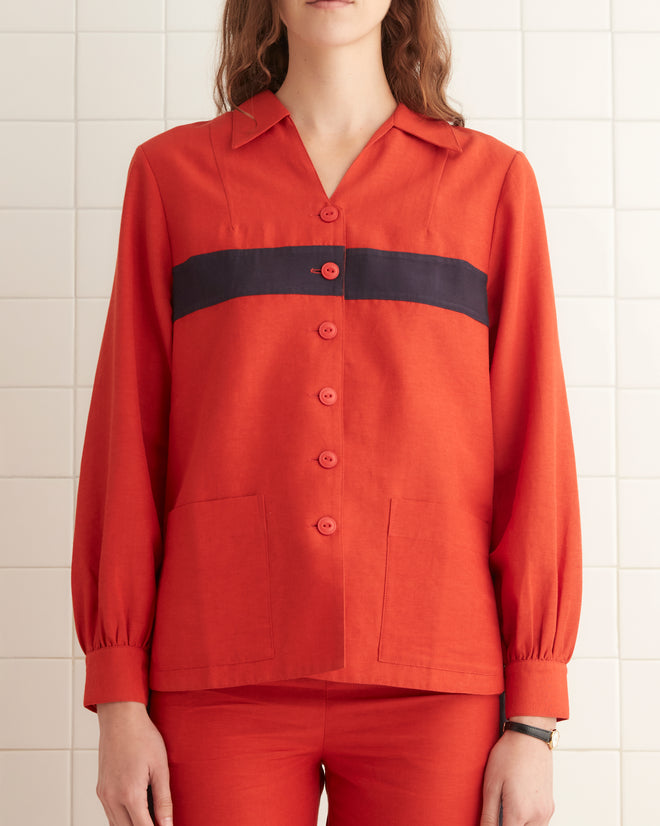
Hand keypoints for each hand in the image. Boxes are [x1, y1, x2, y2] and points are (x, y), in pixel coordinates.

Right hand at [96, 701, 173, 825]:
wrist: (120, 718)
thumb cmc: (142, 737)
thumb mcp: (160, 767)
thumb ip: (163, 800)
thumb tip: (168, 824)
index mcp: (129, 794)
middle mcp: (112, 798)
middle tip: (160, 823)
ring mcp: (104, 794)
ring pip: (116, 825)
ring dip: (132, 825)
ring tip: (150, 817)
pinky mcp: (101, 789)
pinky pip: (110, 814)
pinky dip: (122, 818)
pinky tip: (137, 811)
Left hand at [480, 723, 553, 825]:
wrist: (530, 736)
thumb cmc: (509, 755)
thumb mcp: (491, 785)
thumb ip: (488, 815)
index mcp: (519, 813)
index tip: (489, 823)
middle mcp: (537, 816)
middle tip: (497, 815)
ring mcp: (546, 811)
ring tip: (505, 811)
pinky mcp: (550, 805)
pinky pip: (539, 824)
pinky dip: (527, 822)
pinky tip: (516, 808)